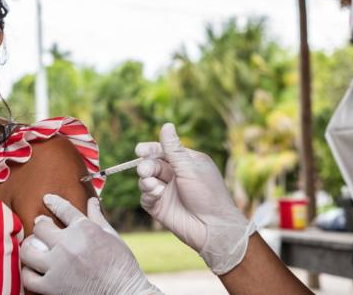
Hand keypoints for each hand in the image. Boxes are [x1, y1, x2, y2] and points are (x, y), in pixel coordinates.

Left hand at [20, 194, 161, 294]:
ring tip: (34, 249)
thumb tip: (92, 200)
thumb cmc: (121, 264)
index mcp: (85, 229)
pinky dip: (28, 272)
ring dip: (29, 248)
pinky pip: (28, 277)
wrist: (123, 293)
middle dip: (40, 225)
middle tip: (42, 229)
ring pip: (28, 251)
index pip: (63, 209)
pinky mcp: (52, 287)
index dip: (53, 201)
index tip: (47, 199)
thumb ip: (97, 217)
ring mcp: (58, 266)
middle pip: (40, 227)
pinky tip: (34, 270)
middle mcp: (68, 245)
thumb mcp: (112, 236)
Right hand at [136, 123, 256, 274]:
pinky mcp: (159, 207)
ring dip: (146, 181)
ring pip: (146, 180)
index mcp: (186, 162)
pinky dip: (147, 194)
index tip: (140, 150)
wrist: (212, 228)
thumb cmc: (208, 195)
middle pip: (152, 164)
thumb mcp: (190, 169)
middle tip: (145, 171)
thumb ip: (173, 149)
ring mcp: (167, 191)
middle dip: (147, 166)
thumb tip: (166, 125)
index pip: (163, 150)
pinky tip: (156, 196)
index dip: (150, 149)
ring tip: (154, 186)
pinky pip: (145, 197)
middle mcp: (175, 175)